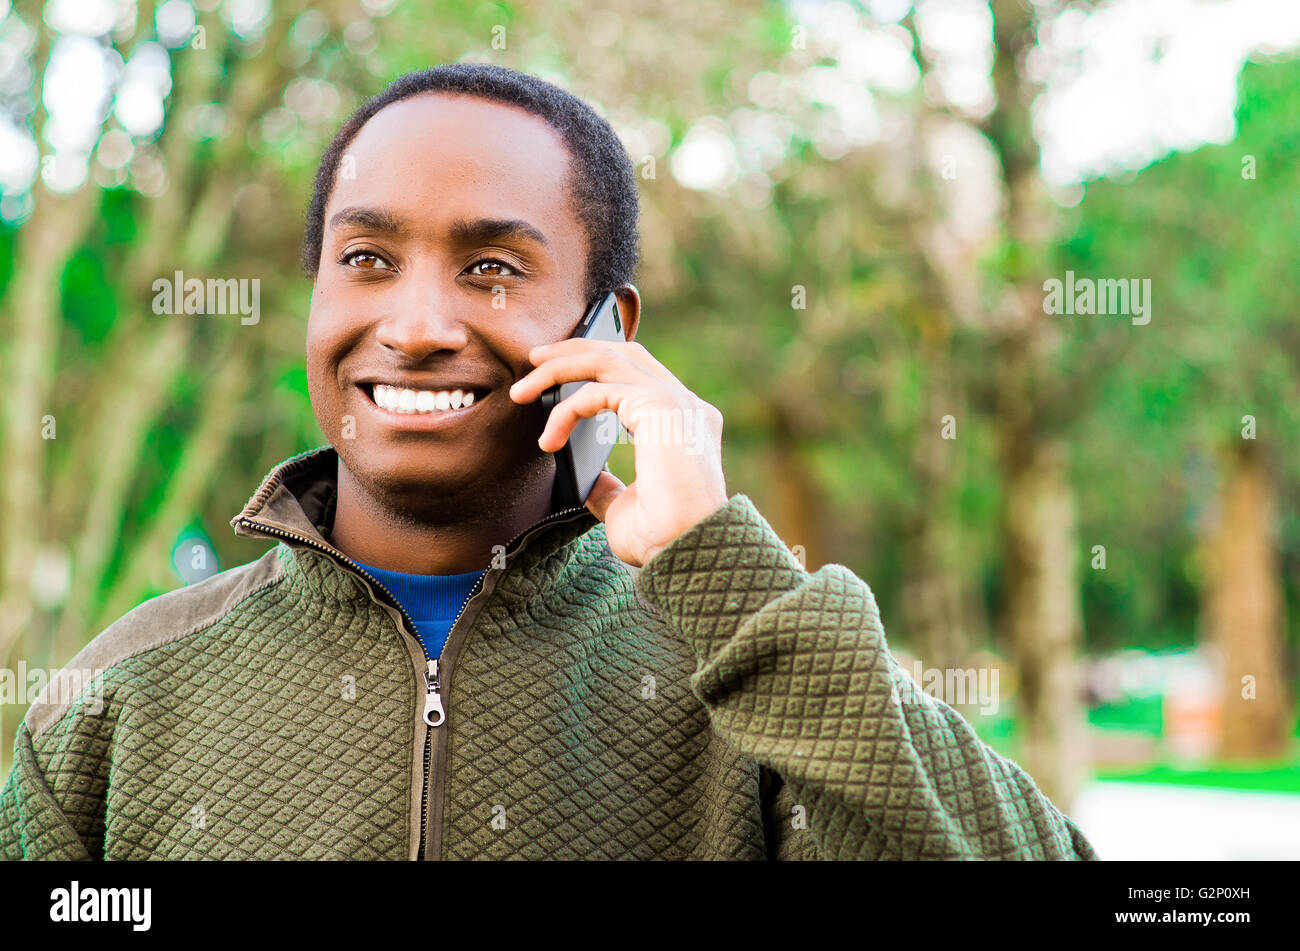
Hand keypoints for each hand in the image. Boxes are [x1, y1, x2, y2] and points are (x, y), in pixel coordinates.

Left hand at [509, 338, 728, 566]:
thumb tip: (590, 482)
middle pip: (624, 352)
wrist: (690, 550)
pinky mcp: (659, 405)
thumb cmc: (664, 538)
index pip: (639, 373)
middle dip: (574, 351)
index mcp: (685, 422)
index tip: (558, 376)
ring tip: (523, 388)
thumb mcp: (626, 508)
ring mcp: (675, 400)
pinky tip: (548, 440)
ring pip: (608, 359)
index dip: (597, 366)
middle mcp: (686, 404)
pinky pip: (596, 392)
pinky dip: (565, 412)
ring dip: (560, 367)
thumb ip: (610, 488)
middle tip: (534, 359)